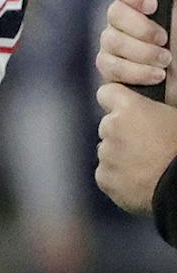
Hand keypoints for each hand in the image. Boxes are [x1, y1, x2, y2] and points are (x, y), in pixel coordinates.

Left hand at [95, 81, 176, 214]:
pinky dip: (119, 177)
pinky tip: (142, 180)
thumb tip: (152, 101)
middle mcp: (111, 127)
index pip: (107, 92)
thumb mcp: (174, 115)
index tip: (125, 109)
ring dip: (121, 156)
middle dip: (122, 133)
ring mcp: (106, 154)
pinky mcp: (104, 178)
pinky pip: (107, 173)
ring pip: (108, 151)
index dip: (117, 100)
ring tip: (149, 165)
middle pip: (108, 125)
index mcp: (130, 108)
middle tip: (148, 145)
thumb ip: (154, 107)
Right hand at [99, 0, 174, 98]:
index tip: (151, 5)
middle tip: (165, 39)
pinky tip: (155, 76)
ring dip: (141, 53)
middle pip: (112, 13)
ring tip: (166, 62)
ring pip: (109, 40)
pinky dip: (133, 71)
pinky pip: (107, 64)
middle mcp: (129, 19)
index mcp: (146, 0)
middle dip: (140, 30)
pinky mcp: (114, 69)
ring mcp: (118, 44)